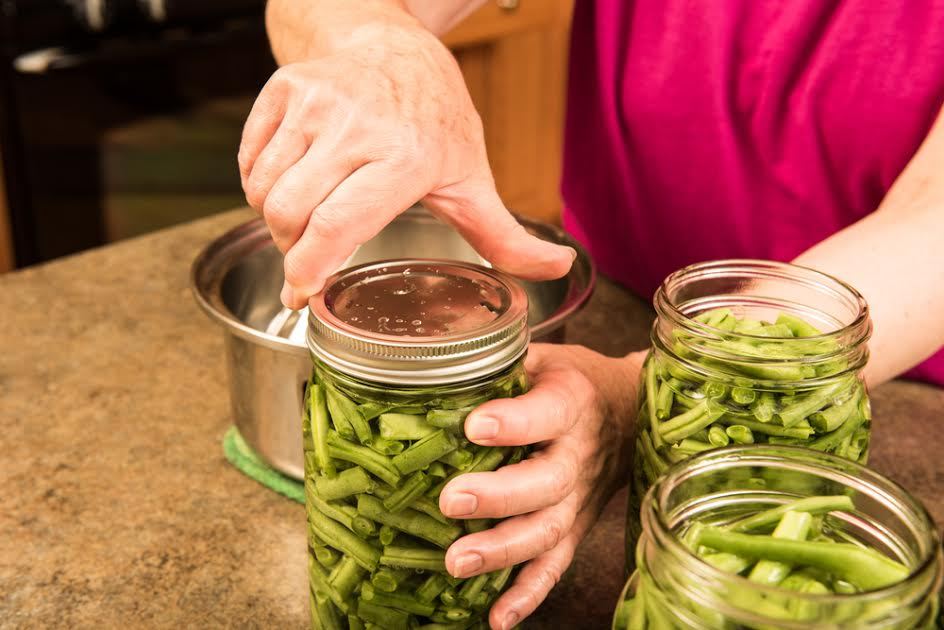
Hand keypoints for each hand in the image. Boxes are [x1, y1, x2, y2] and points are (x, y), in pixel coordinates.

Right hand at [239, 21, 574, 308]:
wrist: (396, 45)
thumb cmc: (436, 118)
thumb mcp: (473, 177)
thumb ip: (507, 236)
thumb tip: (559, 269)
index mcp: (405, 157)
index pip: (338, 226)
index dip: (310, 270)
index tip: (302, 296)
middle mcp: (355, 127)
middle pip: (289, 215)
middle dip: (291, 251)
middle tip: (309, 259)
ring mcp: (314, 104)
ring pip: (262, 191)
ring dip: (275, 221)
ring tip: (305, 220)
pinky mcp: (283, 90)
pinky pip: (248, 162)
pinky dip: (258, 187)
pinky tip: (290, 185)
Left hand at [438, 344, 642, 629]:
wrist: (629, 415)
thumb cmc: (572, 381)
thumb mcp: (545, 357)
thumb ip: (500, 358)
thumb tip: (437, 351)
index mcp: (572, 402)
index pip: (547, 413)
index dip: (514, 422)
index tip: (473, 426)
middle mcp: (579, 455)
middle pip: (546, 482)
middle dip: (499, 496)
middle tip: (450, 500)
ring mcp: (579, 499)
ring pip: (547, 530)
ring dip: (503, 550)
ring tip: (457, 562)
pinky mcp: (574, 529)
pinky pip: (555, 566)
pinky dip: (528, 594)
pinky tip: (497, 617)